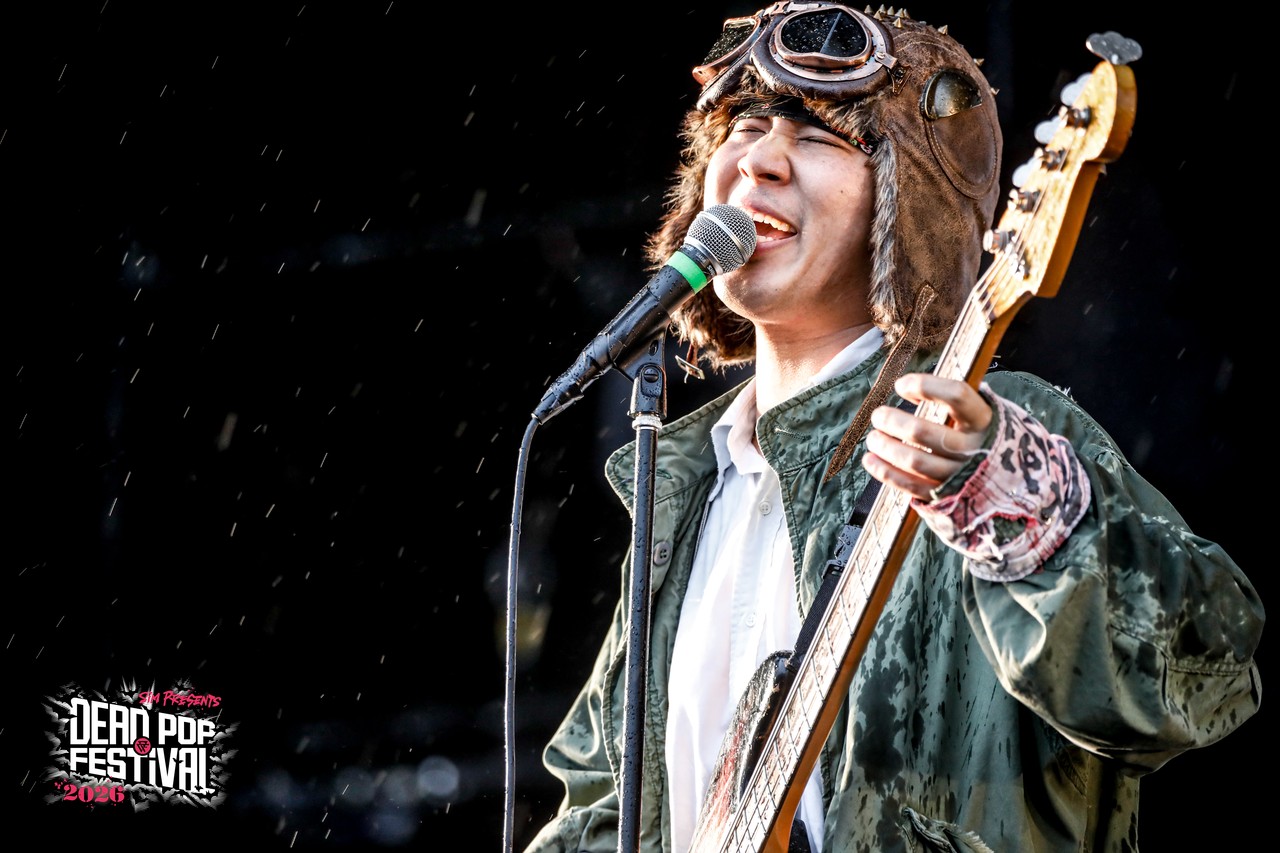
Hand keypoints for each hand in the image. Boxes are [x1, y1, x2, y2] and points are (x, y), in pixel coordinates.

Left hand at [861, 373, 993, 500]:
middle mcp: (974, 448)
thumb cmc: (985, 436)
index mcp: (984, 420)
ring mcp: (960, 474)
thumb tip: (911, 387)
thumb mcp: (982, 413)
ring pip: (914, 460)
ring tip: (873, 438)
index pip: (956, 395)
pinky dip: (886, 472)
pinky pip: (911, 485)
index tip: (901, 385)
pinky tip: (871, 460)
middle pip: (923, 432)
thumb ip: (954, 400)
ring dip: (886, 447)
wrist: (1014, 478)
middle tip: (878, 415)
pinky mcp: (947, 496)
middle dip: (893, 422)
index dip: (924, 386)